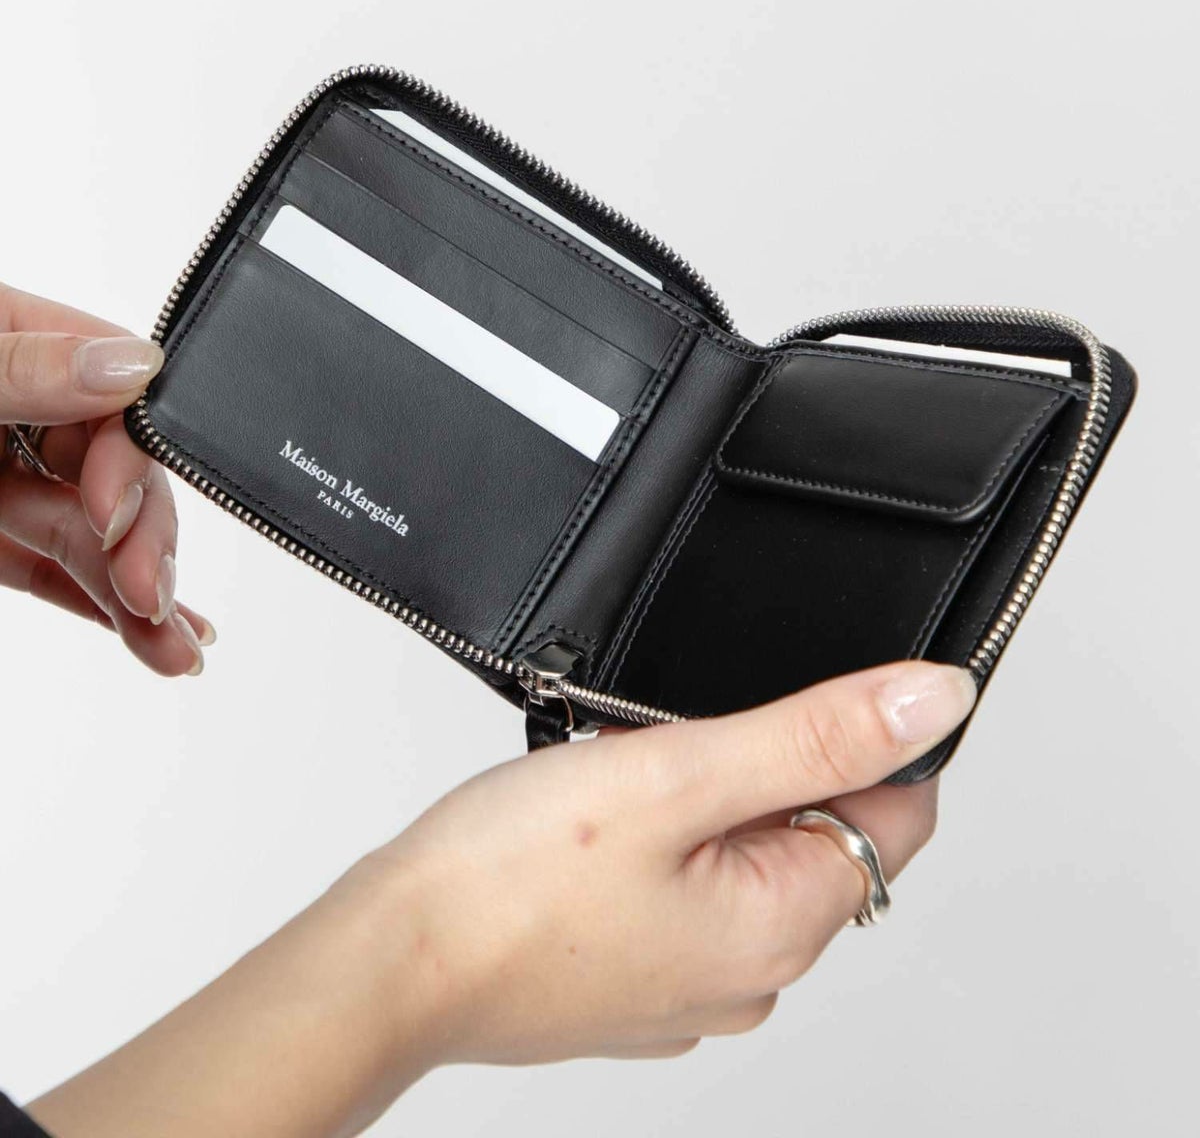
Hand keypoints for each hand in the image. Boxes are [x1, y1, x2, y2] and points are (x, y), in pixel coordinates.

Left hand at [0, 281, 213, 674]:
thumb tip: (134, 363)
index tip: (113, 513)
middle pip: (118, 474)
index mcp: (15, 339)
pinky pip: (54, 571)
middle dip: (144, 540)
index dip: (132, 457)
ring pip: (92, 537)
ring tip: (171, 648)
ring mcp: (1, 475)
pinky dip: (98, 605)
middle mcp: (19, 408)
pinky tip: (151, 634)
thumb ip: (22, 368)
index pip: (115, 392)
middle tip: (150, 598)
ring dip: (137, 594)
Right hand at [28, 659, 974, 1137]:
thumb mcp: (680, 774)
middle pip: (816, 826)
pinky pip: (686, 885)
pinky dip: (658, 841)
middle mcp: (756, 974)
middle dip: (760, 764)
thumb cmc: (509, 880)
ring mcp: (693, 982)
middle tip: (666, 751)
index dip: (853, 736)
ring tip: (617, 791)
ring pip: (743, 850)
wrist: (393, 957)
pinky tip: (591, 833)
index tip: (775, 707)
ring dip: (700, 798)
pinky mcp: (639, 976)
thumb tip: (935, 701)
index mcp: (787, 924)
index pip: (897, 808)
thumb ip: (815, 734)